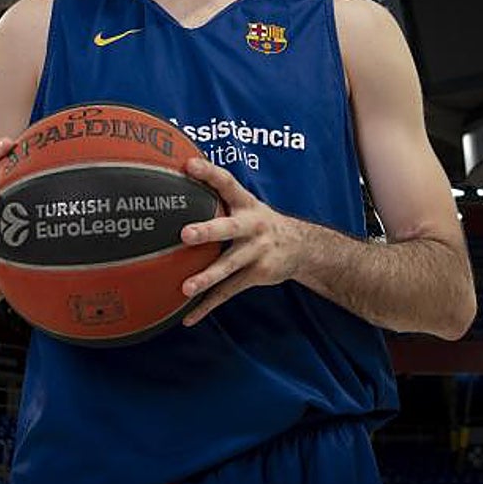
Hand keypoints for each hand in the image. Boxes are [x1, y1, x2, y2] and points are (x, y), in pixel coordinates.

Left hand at [178, 156, 305, 325]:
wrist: (302, 247)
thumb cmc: (259, 221)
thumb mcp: (247, 202)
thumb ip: (219, 193)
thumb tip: (180, 170)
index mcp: (246, 203)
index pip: (227, 183)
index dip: (208, 173)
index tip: (188, 165)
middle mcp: (251, 226)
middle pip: (228, 228)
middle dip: (208, 231)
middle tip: (185, 234)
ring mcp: (255, 253)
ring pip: (227, 267)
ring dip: (207, 278)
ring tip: (185, 288)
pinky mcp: (255, 275)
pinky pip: (227, 292)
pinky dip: (206, 307)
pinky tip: (188, 318)